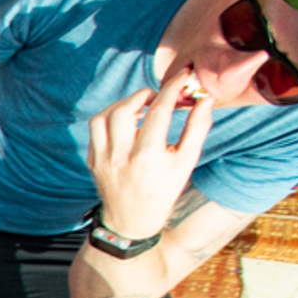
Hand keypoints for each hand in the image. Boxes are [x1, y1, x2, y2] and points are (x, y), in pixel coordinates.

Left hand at [86, 67, 211, 244]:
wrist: (132, 220)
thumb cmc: (164, 189)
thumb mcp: (186, 162)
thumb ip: (197, 128)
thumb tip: (205, 99)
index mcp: (148, 157)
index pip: (159, 111)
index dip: (171, 89)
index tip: (181, 78)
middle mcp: (121, 157)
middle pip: (124, 110)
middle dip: (143, 95)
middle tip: (157, 96)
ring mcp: (102, 160)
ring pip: (103, 117)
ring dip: (122, 105)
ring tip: (140, 107)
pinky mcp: (92, 161)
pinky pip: (95, 130)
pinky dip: (109, 118)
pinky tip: (125, 121)